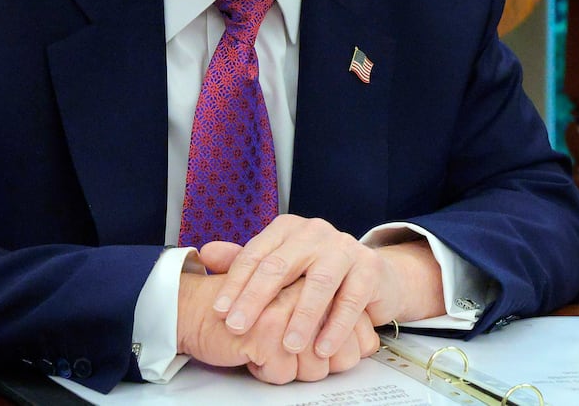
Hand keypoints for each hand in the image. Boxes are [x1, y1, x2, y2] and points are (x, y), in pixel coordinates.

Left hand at [197, 215, 441, 359]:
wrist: (373, 277)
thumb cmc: (317, 274)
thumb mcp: (281, 267)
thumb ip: (244, 262)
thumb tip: (205, 253)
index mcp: (289, 229)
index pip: (256, 254)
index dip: (234, 283)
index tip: (218, 311)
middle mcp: (316, 233)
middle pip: (281, 265)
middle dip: (256, 299)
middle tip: (237, 327)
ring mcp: (345, 248)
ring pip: (319, 283)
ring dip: (302, 317)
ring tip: (288, 345)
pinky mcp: (370, 268)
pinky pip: (351, 300)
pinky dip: (336, 326)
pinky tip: (322, 348)